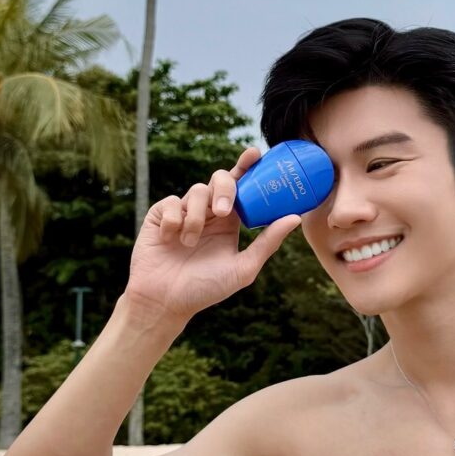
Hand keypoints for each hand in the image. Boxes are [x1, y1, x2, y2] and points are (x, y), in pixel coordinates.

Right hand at [125, 145, 302, 324]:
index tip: (256, 154)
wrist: (165, 302)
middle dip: (223, 189)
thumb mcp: (242, 268)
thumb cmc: (205, 290)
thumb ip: (267, 242)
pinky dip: (173, 221)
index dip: (247, 167)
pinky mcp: (160, 215)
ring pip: (195, 191)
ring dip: (195, 217)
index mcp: (230, 222)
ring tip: (189, 243)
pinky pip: (170, 203)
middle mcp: (208, 213)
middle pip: (219, 179)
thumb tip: (295, 218)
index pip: (241, 187)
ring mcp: (183, 212)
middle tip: (222, 212)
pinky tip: (171, 239)